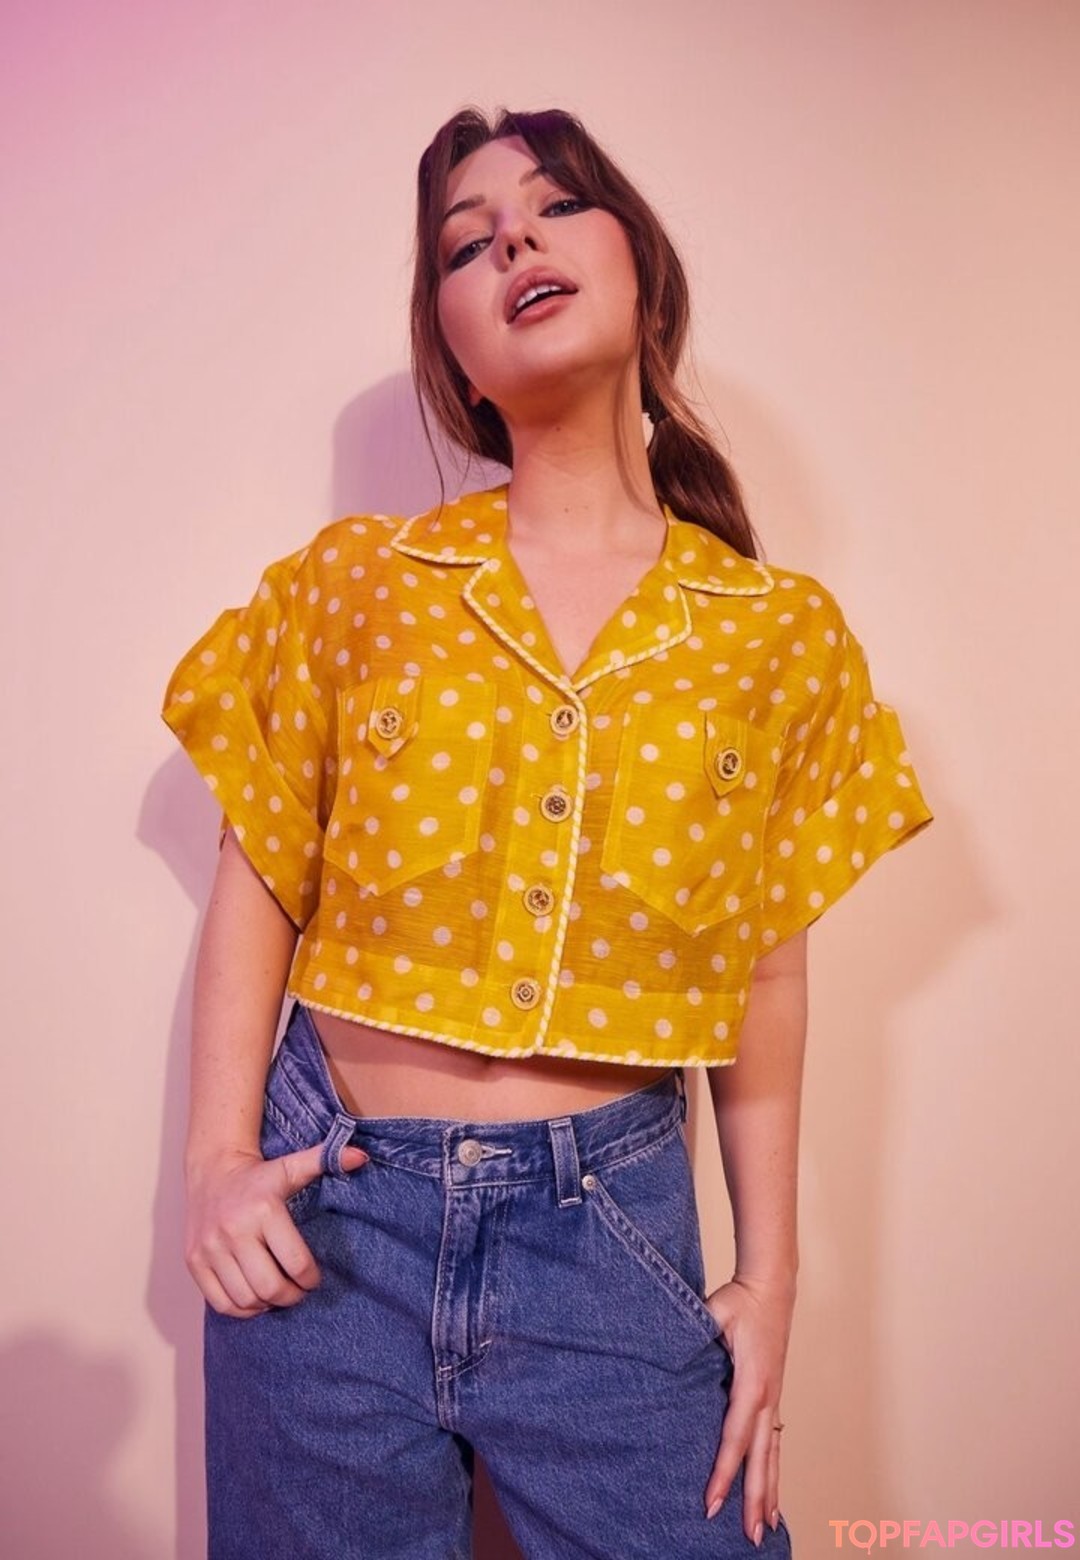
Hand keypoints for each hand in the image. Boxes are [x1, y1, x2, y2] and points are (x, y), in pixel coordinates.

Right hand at [185, 1142, 368, 1317]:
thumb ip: (326, 1160)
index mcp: (264, 1209)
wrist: (211, 1171)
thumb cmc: (259, 1176)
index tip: (313, 1279)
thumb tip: (360, 1156)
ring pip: (245, 1299)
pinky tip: (254, 1298)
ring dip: (267, 1305)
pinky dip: (241, 1309)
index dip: (310, 1279)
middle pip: (270, 1286)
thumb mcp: (291, 1166)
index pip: (295, 1262)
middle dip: (291, 1297)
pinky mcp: (194, 1261)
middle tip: (298, 1292)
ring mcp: (210, 1248)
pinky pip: (220, 1302)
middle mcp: (234, 1230)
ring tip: (278, 1294)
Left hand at [702, 1274, 794, 1544]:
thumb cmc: (741, 1300)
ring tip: (765, 1529)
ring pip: (772, 1455)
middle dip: (754, 1498)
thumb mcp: (713, 1313)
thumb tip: (667, 1356)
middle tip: (748, 1537)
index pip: (735, 1437)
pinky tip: (772, 1494)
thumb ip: (694, 1335)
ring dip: (769, 1493)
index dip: (723, 1472)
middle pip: (761, 1457)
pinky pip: (774, 1442)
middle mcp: (767, 1397)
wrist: (771, 1286)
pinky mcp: (772, 1397)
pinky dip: (773, 1471)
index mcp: (751, 1383)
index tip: (711, 1503)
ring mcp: (773, 1399)